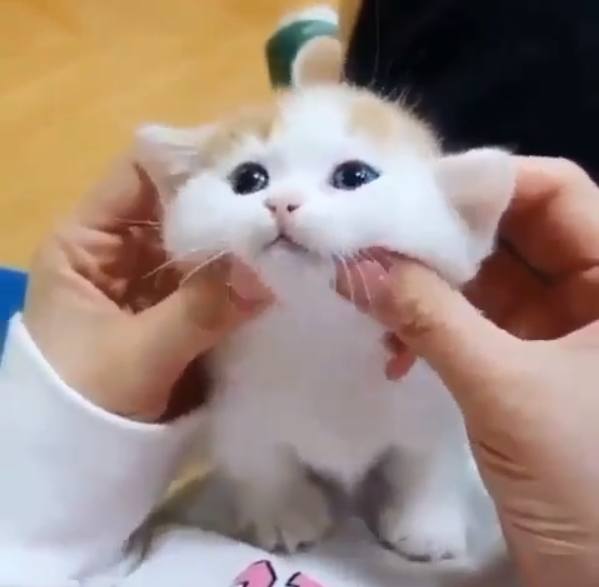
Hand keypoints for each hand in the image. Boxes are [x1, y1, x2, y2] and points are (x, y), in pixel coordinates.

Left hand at [23, 158, 271, 422]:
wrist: (78, 469)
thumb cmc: (82, 403)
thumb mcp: (137, 353)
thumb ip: (201, 311)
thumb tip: (269, 274)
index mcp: (88, 243)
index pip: (140, 174)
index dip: (191, 161)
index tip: (250, 160)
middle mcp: (123, 252)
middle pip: (181, 208)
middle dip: (230, 203)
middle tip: (287, 197)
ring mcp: (156, 284)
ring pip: (205, 247)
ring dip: (244, 244)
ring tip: (296, 229)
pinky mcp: (182, 314)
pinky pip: (218, 285)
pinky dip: (246, 280)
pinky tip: (285, 271)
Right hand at [342, 157, 598, 585]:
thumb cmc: (587, 483)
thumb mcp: (504, 390)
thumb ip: (428, 317)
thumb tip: (355, 265)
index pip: (555, 191)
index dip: (484, 185)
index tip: (409, 198)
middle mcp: (596, 292)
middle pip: (514, 230)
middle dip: (443, 238)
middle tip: (375, 244)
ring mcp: (563, 329)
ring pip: (488, 278)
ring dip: (429, 288)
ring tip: (373, 301)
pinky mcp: (531, 363)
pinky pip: (477, 322)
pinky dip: (434, 327)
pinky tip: (395, 349)